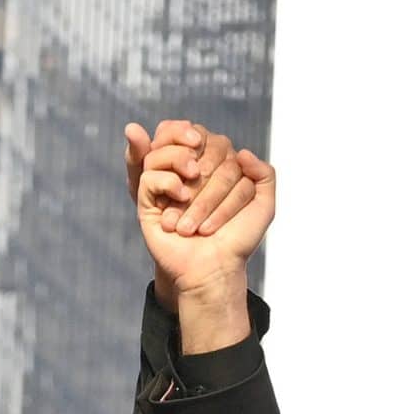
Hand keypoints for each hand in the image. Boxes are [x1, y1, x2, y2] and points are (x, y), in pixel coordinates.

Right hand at [123, 119, 273, 318]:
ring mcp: (168, 183)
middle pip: (197, 150)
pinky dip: (168, 183)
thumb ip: (266, 174)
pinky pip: (150, 175)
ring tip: (195, 197)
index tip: (238, 195)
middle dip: (215, 186)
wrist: (215, 269)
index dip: (229, 169)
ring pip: (171, 153)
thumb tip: (242, 152)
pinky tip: (180, 201)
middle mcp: (189, 172)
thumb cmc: (236, 241)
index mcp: (214, 168)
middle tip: (214, 219)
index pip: (217, 144)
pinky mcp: (148, 199)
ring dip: (191, 179)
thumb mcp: (263, 207)